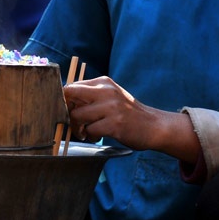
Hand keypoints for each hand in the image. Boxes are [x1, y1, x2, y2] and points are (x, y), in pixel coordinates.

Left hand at [63, 76, 200, 162]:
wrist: (154, 125)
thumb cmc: (128, 113)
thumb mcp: (111, 96)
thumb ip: (91, 95)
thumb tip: (64, 100)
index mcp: (103, 82)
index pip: (72, 86)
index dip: (64, 100)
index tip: (66, 111)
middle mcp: (106, 91)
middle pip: (70, 95)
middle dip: (66, 111)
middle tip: (73, 122)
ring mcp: (111, 107)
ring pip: (78, 116)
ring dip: (78, 128)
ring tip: (86, 132)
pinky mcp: (115, 124)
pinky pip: (90, 130)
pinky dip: (90, 136)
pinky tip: (97, 137)